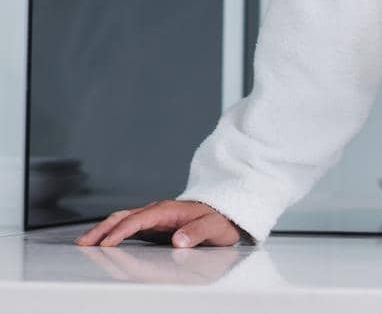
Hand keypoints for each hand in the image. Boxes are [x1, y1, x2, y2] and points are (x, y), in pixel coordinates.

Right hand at [76, 200, 240, 247]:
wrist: (226, 215)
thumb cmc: (220, 220)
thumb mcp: (214, 226)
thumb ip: (197, 232)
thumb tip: (179, 240)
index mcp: (169, 209)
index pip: (140, 219)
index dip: (122, 231)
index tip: (107, 244)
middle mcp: (158, 211)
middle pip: (124, 217)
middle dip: (102, 229)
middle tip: (83, 243)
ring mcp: (154, 218)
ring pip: (122, 220)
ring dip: (102, 230)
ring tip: (84, 243)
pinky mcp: (153, 226)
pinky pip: (127, 227)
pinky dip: (112, 233)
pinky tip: (102, 243)